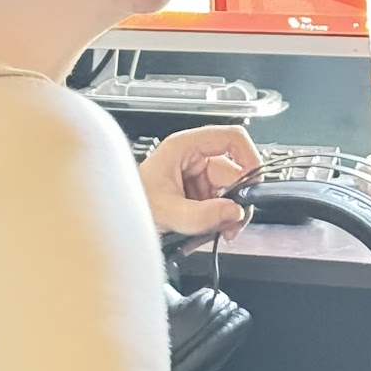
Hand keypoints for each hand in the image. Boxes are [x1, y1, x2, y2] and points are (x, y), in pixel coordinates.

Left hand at [138, 125, 261, 247]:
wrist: (115, 220)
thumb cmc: (128, 202)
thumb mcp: (166, 210)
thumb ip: (201, 214)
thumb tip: (233, 212)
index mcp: (185, 147)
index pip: (231, 138)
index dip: (249, 156)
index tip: (254, 182)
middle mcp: (193, 158)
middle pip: (234, 172)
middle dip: (236, 201)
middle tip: (234, 224)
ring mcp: (196, 176)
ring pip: (229, 192)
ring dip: (227, 214)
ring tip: (217, 231)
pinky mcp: (196, 194)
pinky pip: (219, 204)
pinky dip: (218, 220)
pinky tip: (208, 231)